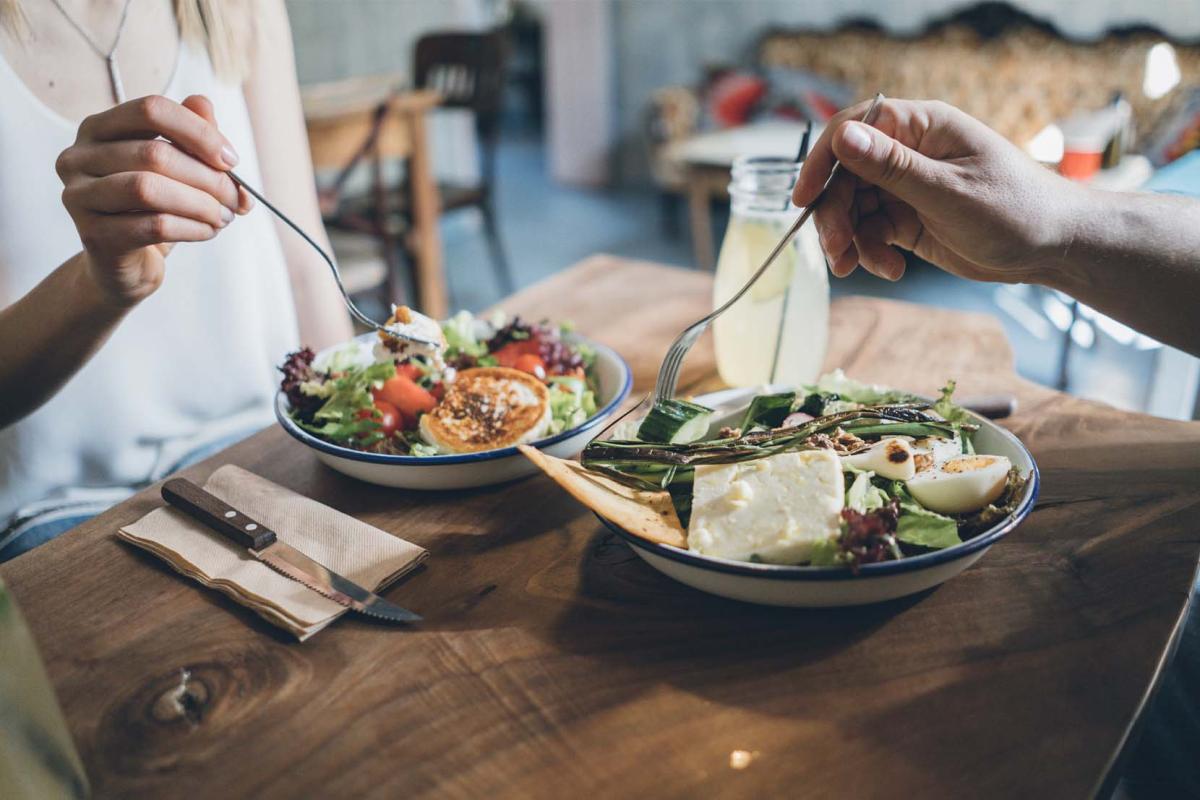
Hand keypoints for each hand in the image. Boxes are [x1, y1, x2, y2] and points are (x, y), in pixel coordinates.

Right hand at [56, 94, 252, 305]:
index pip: (151, 110)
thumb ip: (190, 133)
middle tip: (237, 199)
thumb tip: (204, 105)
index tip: (231, 160)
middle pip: (154, 154)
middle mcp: (78, 157)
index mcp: (99, 128)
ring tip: (224, 216)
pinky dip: (192, 228)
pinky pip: (152, 226)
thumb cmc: (152, 208)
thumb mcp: (175, 167)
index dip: (199, 132)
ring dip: (200, 204)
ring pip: (149, 189)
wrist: (125, 263)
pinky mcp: (93, 235)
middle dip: (208, 178)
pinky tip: (209, 231)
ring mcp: (79, 196)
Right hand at [792, 98, 1080, 283]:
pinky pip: (869, 232)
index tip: (803, 199)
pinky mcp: (907, 219)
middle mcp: (908, 153)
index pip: (853, 130)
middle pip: (844, 176)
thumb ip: (893, 167)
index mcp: (922, 127)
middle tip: (837, 252)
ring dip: (848, 240)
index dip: (822, 162)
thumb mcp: (949, 191)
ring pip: (851, 208)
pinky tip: (891, 268)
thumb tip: (844, 136)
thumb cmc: (1016, 209)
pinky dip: (870, 253)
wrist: (1053, 248)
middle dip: (834, 215)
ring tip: (859, 267)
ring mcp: (906, 187)